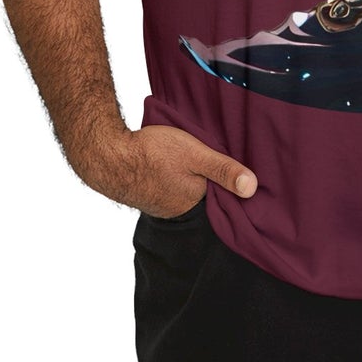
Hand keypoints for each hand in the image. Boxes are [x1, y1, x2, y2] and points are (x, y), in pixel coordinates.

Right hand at [70, 121, 257, 217]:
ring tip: (195, 162)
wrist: (109, 155)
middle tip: (217, 161)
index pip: (221, 198)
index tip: (239, 172)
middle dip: (210, 182)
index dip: (229, 185)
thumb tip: (253, 188)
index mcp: (194, 202)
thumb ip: (223, 169)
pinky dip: (173, 177)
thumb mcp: (196, 154)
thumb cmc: (153, 153)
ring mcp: (160, 203)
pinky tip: (172, 164)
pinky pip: (168, 186)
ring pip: (185, 190)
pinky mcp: (147, 192)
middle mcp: (178, 209)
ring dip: (190, 178)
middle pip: (203, 194)